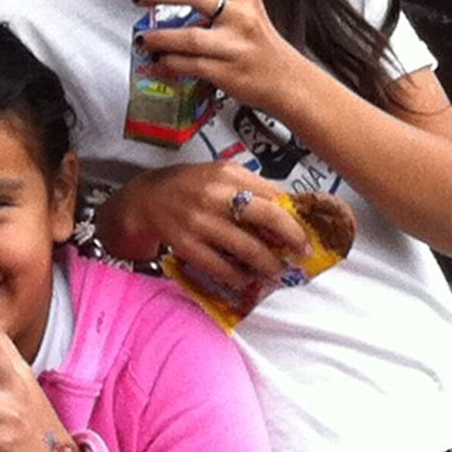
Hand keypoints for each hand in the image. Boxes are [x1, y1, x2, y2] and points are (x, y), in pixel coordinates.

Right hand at [101, 162, 310, 296]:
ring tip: (277, 271)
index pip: (273, 195)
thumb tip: (289, 207)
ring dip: (268, 264)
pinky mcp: (187, 245)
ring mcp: (200, 222)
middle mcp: (215, 196)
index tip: (306, 230)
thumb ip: (253, 186)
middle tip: (303, 252)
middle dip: (292, 238)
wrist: (144, 200)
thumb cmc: (188, 186)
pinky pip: (220, 267)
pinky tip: (246, 277)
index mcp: (228, 174)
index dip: (294, 215)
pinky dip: (238, 276)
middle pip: (268, 218)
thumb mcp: (220, 174)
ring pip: (247, 248)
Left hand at [134, 0, 328, 117]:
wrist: (288, 81)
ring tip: (143, 37)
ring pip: (187, 36)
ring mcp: (234, 45)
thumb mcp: (247, 12)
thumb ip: (216, 0)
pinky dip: (170, 61)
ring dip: (158, 37)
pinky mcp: (227, 72)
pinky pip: (189, 64)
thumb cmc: (260, 46)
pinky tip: (161, 59)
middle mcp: (241, 16)